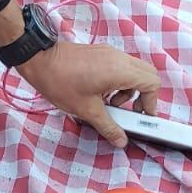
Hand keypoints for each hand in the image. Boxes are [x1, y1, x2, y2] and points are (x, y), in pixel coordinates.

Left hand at [17, 41, 160, 148]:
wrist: (39, 61)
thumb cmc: (61, 82)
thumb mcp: (87, 110)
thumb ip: (109, 126)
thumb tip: (121, 140)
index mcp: (120, 70)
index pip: (152, 83)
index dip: (152, 102)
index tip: (142, 115)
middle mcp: (119, 58)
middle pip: (147, 74)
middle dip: (143, 95)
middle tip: (130, 111)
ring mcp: (110, 52)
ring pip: (133, 70)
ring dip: (128, 89)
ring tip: (110, 104)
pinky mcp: (100, 52)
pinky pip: (120, 65)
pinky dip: (118, 80)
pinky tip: (100, 93)